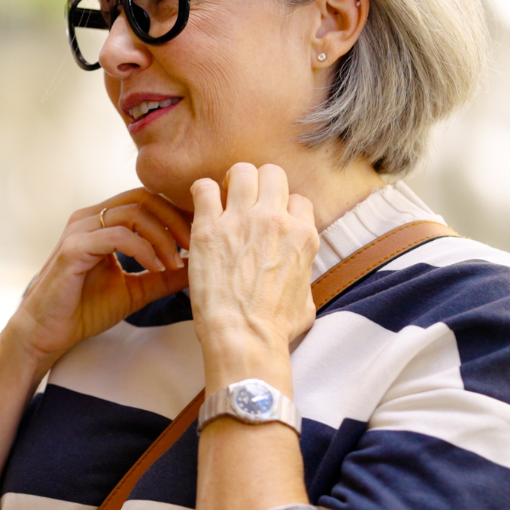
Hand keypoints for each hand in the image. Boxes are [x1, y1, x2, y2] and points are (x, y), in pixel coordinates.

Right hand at [1, 187, 191, 377]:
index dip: (177, 214)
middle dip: (175, 219)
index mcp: (102, 222)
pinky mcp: (73, 248)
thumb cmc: (84, 310)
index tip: (200, 238)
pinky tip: (156, 268)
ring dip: (162, 236)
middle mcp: (89, 218)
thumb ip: (163, 276)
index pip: (147, 200)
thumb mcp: (135, 289)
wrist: (47, 333)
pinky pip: (118, 235)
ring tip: (175, 263)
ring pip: (133, 213)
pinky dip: (144, 249)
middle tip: (195, 246)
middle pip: (144, 197)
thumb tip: (199, 266)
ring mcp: (79, 230)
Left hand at [188, 164, 318, 387]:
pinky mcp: (209, 228)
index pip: (297, 199)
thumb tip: (299, 273)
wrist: (244, 337)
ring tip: (224, 199)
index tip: (270, 221)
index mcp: (303, 235)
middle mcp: (275, 220)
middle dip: (260, 184)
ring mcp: (241, 221)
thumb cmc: (274, 327)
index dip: (283, 208)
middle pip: (272, 174)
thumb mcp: (306, 299)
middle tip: (246, 202)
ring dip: (232, 182)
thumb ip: (303, 274)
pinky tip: (202, 207)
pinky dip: (203, 193)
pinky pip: (204, 188)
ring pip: (241, 172)